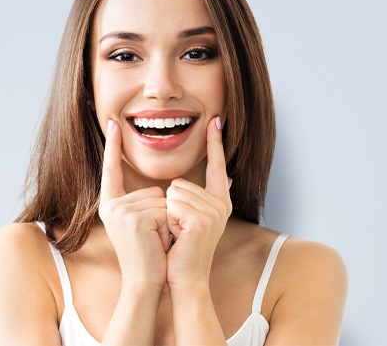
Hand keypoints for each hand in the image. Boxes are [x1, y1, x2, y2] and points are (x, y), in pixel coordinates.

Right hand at [99, 120, 168, 289]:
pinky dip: (167, 226)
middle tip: (152, 236)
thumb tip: (176, 186)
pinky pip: (164, 209)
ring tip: (154, 240)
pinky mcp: (132, 218)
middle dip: (162, 213)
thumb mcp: (145, 222)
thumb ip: (151, 201)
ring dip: (166, 221)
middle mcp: (111, 205)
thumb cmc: (149, 251)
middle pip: (153, 190)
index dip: (113, 146)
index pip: (112, 170)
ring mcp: (120, 211)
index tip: (112, 123)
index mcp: (112, 204)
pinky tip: (156, 242)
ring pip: (161, 199)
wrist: (146, 281)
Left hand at [166, 117, 231, 288]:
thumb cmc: (184, 247)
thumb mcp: (198, 218)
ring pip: (173, 192)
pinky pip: (171, 204)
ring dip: (168, 214)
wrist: (185, 277)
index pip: (217, 164)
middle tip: (180, 229)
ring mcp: (213, 212)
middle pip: (180, 182)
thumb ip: (209, 196)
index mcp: (220, 200)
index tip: (215, 119)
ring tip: (178, 233)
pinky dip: (168, 220)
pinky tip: (177, 237)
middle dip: (171, 205)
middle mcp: (221, 204)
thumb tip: (230, 176)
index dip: (215, 142)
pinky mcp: (200, 221)